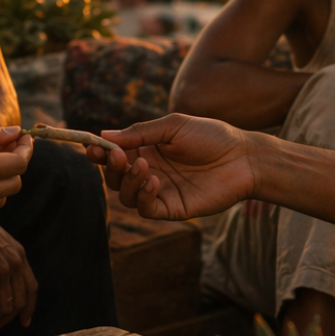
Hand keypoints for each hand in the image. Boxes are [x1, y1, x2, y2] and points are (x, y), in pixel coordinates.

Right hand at [0, 214, 37, 329]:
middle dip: (6, 319)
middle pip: (19, 302)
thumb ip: (3, 258)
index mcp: (19, 254)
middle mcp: (15, 263)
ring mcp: (2, 270)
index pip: (32, 288)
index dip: (29, 308)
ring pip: (4, 308)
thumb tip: (0, 282)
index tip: (23, 321)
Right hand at [88, 114, 256, 219]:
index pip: (115, 155)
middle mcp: (150, 171)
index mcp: (147, 149)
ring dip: (128, 181)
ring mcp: (160, 191)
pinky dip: (144, 196)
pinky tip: (154, 181)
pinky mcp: (173, 208)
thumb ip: (140, 133)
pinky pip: (147, 209)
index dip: (100, 153)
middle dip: (112, 167)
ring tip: (144, 166)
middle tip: (118, 156)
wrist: (243, 157)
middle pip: (116, 177)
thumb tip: (104, 136)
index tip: (91, 147)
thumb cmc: (211, 136)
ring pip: (127, 195)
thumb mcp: (173, 126)